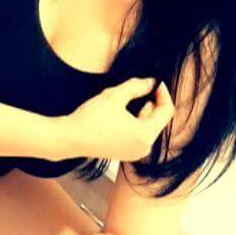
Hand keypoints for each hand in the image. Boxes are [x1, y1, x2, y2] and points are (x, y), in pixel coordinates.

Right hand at [57, 76, 174, 161]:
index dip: (163, 93)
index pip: (166, 111)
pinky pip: (138, 134)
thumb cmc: (90, 118)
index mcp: (145, 135)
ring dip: (143, 110)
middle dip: (153, 101)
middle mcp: (144, 148)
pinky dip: (136, 121)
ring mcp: (135, 153)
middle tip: (143, 85)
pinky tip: (123, 112)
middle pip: (158, 120)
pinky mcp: (126, 153)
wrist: (69, 138)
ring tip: (128, 98)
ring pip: (148, 126)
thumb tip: (151, 82)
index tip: (155, 81)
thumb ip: (137, 86)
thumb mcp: (115, 96)